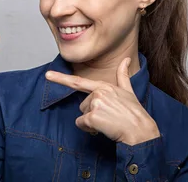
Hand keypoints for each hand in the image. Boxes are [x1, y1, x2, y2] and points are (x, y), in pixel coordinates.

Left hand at [45, 57, 159, 145]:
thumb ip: (122, 75)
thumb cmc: (134, 112)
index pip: (78, 81)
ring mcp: (95, 104)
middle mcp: (98, 92)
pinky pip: (82, 124)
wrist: (140, 129)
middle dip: (92, 113)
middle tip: (108, 116)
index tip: (48, 75)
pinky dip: (90, 129)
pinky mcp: (92, 117)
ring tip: (108, 121)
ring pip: (82, 115)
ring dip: (92, 121)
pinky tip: (103, 128)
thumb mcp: (128, 90)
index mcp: (104, 86)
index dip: (61, 78)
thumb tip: (125, 59)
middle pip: (83, 105)